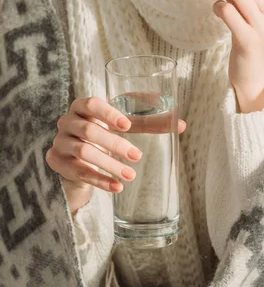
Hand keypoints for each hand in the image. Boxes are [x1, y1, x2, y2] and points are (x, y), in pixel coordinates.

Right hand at [46, 96, 185, 212]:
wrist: (76, 155)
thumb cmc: (105, 130)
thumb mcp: (125, 123)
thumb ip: (150, 121)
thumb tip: (181, 124)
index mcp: (82, 105)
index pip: (91, 103)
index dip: (109, 113)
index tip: (127, 125)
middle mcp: (67, 121)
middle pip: (89, 130)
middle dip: (115, 144)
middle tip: (137, 156)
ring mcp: (60, 142)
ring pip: (84, 152)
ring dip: (109, 164)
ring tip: (130, 175)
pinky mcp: (56, 162)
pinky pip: (79, 172)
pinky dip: (99, 180)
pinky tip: (117, 187)